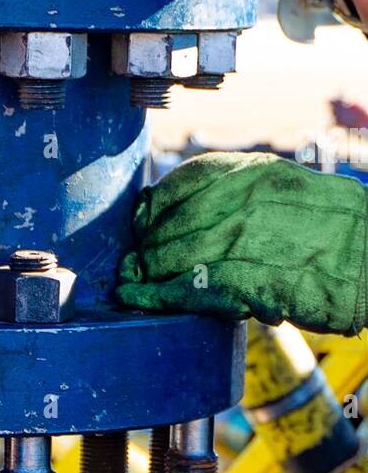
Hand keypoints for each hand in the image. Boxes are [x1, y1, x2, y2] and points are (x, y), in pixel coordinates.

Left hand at [116, 152, 367, 334]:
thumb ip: (246, 196)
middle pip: (173, 222)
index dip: (155, 206)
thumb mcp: (291, 191)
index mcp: (256, 172)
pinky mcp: (254, 281)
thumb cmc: (337, 231)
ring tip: (135, 283)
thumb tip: (196, 212)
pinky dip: (161, 296)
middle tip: (136, 262)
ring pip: (176, 255)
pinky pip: (193, 288)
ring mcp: (250, 240)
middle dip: (147, 246)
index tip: (141, 221)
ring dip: (148, 274)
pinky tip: (142, 299)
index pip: (184, 181)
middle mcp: (247, 201)